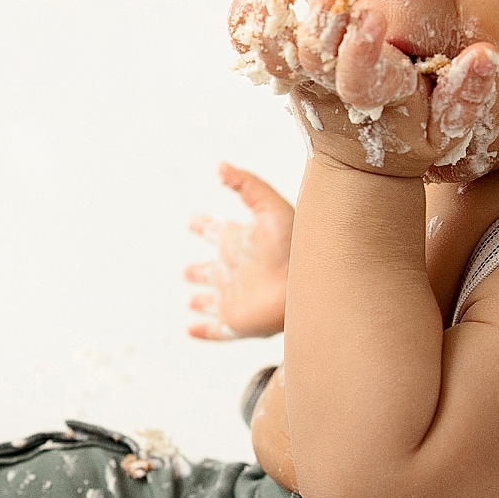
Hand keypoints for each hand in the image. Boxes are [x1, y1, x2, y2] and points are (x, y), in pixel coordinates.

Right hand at [185, 163, 292, 339]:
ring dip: (201, 301)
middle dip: (198, 270)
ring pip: (212, 300)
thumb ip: (245, 184)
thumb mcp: (270, 207)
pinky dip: (203, 331)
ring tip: (192, 302)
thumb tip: (220, 166)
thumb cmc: (295, 246)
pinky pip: (217, 330)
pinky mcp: (237, 322)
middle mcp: (237, 269)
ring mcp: (236, 297)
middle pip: (212, 269)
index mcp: (242, 242)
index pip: (217, 231)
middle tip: (186, 271)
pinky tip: (191, 330)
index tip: (191, 221)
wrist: (312, 286)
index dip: (202, 226)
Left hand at [230, 0, 498, 181]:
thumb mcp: (448, 128)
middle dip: (326, 18)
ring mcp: (303, 81)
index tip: (373, 20)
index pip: (364, 79)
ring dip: (273, 19)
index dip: (364, 53)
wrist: (360, 162)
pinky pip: (259, 49)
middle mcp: (331, 91)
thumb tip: (485, 56)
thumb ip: (465, 95)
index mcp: (374, 101)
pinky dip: (248, 22)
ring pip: (279, 55)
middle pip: (318, 58)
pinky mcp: (286, 72)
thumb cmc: (412, 137)